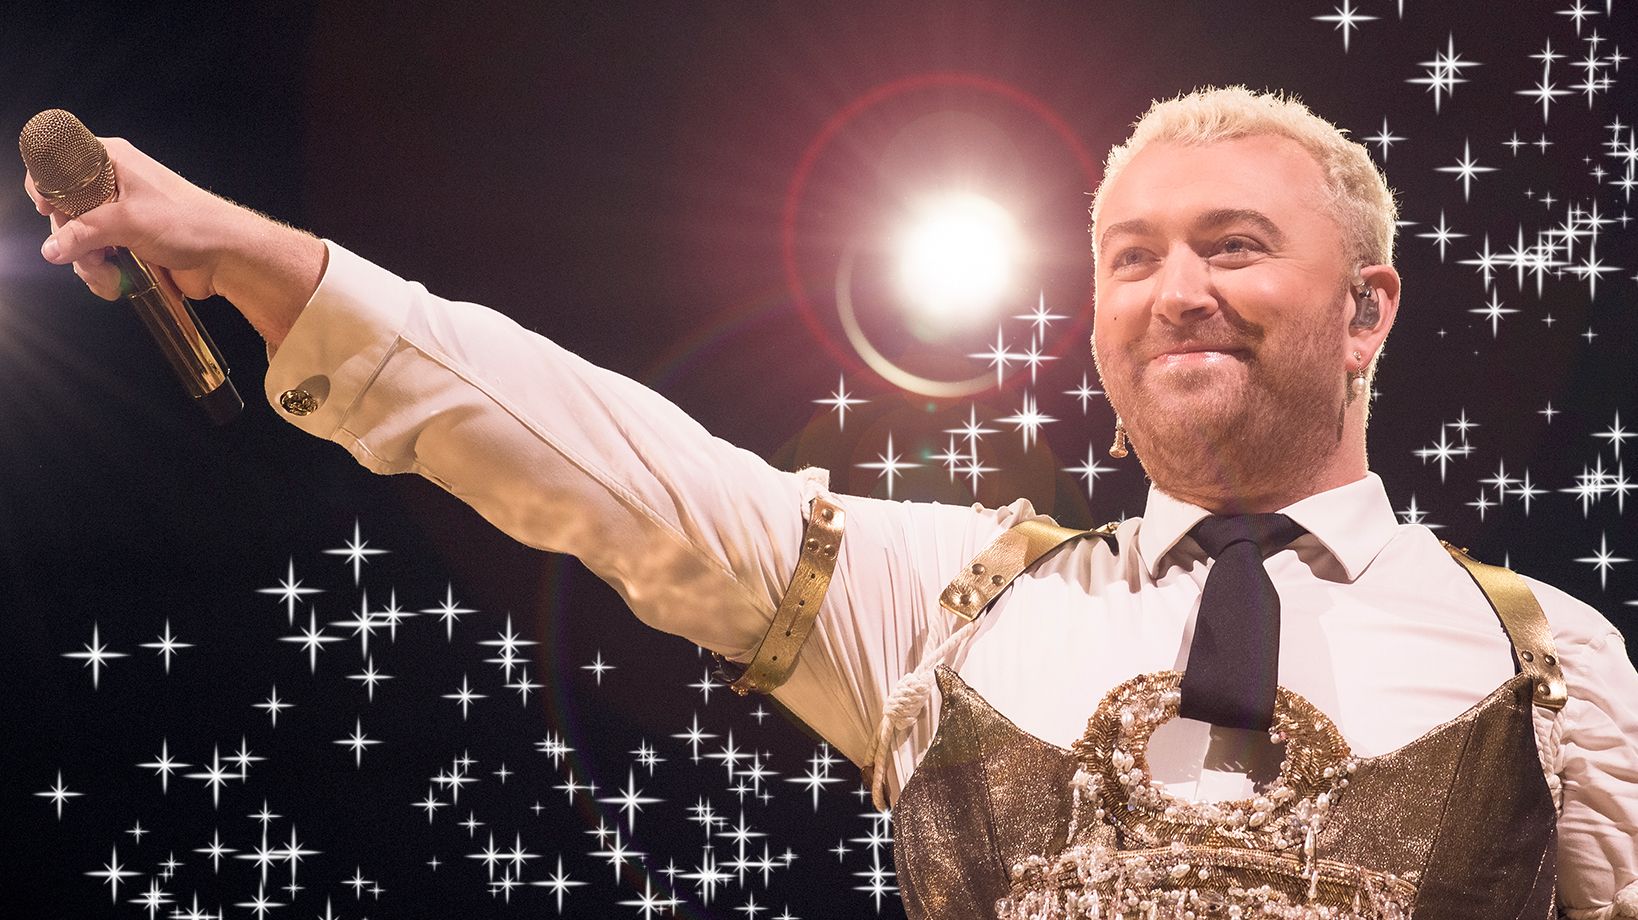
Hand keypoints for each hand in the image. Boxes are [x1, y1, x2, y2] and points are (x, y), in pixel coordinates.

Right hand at [24, 136, 325, 345]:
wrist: (229, 256)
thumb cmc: (188, 223)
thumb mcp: (128, 221)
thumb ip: (83, 232)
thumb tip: (51, 249)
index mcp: (109, 160)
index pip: (57, 163)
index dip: (46, 187)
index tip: (49, 210)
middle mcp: (110, 184)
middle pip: (63, 210)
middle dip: (72, 239)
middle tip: (94, 254)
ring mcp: (119, 215)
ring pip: (78, 239)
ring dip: (88, 263)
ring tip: (110, 276)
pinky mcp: (128, 242)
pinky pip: (97, 257)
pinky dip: (101, 273)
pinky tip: (115, 285)